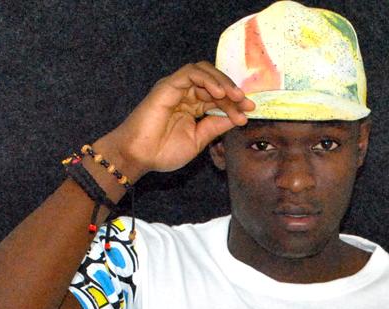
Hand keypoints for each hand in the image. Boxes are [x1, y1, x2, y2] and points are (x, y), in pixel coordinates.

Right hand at [104, 62, 255, 178]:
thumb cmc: (162, 152)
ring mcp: (176, 88)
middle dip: (233, 92)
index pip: (218, 99)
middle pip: (214, 84)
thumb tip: (237, 117)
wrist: (139, 156)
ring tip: (235, 97)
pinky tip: (219, 94)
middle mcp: (185, 94)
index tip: (249, 113)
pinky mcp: (168, 85)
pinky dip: (207, 80)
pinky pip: (191, 73)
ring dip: (223, 83)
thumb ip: (215, 126)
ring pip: (204, 73)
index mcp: (192, 107)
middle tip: (247, 103)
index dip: (235, 104)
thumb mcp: (198, 140)